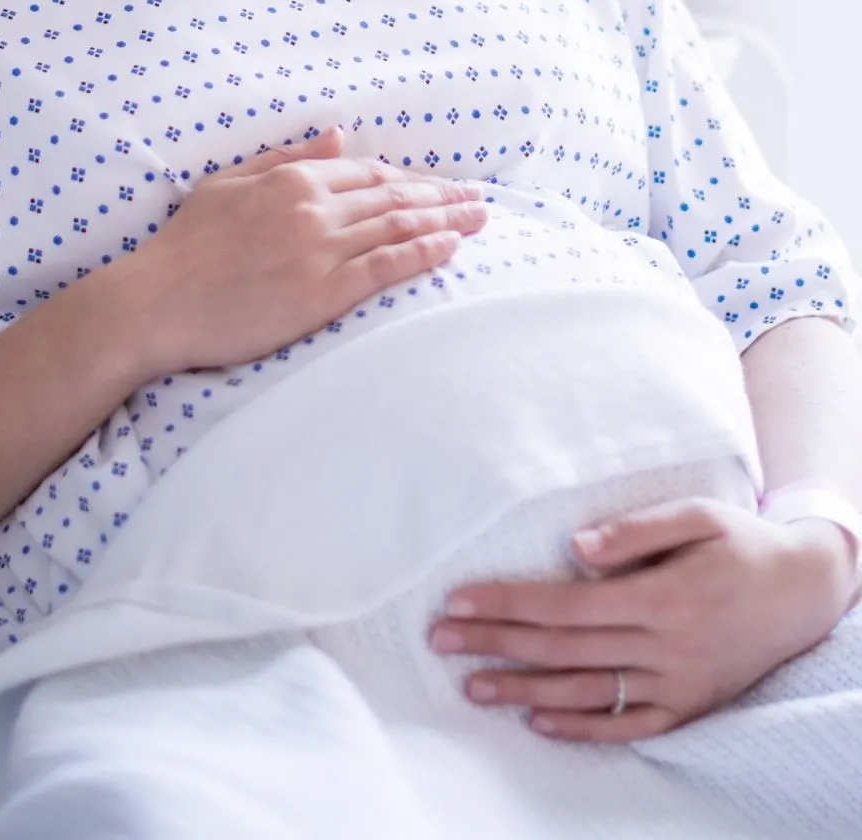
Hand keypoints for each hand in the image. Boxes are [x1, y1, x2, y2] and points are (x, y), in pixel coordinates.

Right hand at [128, 125, 485, 373]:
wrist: (157, 301)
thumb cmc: (185, 246)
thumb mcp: (228, 182)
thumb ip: (284, 156)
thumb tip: (336, 135)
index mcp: (291, 179)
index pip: (368, 173)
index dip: (409, 179)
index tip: (437, 185)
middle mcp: (313, 207)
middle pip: (395, 197)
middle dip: (443, 196)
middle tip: (479, 198)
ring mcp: (320, 249)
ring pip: (399, 227)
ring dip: (446, 220)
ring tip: (479, 219)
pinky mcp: (322, 292)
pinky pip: (386, 267)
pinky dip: (424, 254)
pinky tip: (451, 248)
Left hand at [428, 498, 856, 741]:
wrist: (805, 591)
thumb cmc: (741, 542)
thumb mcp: (697, 516)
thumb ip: (636, 530)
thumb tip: (575, 545)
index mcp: (661, 595)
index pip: (564, 604)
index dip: (507, 603)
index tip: (458, 600)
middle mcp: (666, 646)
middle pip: (563, 648)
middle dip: (496, 643)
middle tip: (441, 640)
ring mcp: (678, 684)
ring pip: (587, 693)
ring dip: (524, 690)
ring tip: (472, 687)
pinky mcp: (689, 707)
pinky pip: (629, 727)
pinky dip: (583, 729)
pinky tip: (539, 722)